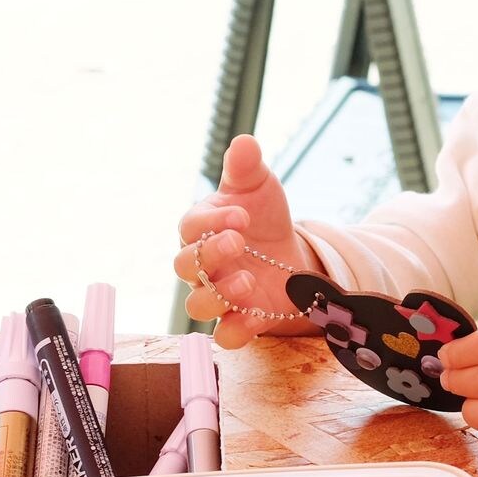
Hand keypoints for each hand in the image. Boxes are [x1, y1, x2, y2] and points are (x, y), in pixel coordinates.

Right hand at [174, 134, 318, 348]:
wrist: (292, 256)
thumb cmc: (264, 219)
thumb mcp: (260, 188)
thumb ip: (247, 168)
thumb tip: (244, 142)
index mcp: (201, 229)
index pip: (190, 227)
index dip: (211, 221)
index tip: (241, 214)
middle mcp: (202, 265)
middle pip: (185, 266)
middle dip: (209, 254)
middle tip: (240, 241)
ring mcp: (218, 294)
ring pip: (197, 304)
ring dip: (218, 294)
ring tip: (248, 281)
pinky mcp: (239, 320)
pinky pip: (225, 334)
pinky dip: (236, 329)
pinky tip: (256, 315)